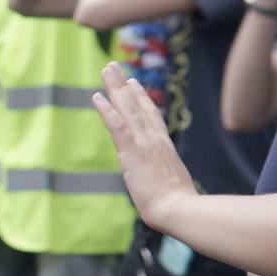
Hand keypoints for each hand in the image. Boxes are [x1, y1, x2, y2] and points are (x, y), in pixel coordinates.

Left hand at [92, 63, 196, 226]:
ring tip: (107, 69)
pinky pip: (116, 124)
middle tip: (115, 66)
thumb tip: (166, 184)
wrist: (179, 209)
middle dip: (124, 84)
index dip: (141, 98)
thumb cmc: (179, 205)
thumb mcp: (173, 185)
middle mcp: (155, 139)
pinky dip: (106, 109)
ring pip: (127, 108)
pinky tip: (96, 96)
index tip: (134, 83)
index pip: (151, 116)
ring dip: (114, 87)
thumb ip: (165, 177)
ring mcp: (144, 142)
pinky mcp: (132, 151)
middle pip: (137, 105)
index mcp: (164, 146)